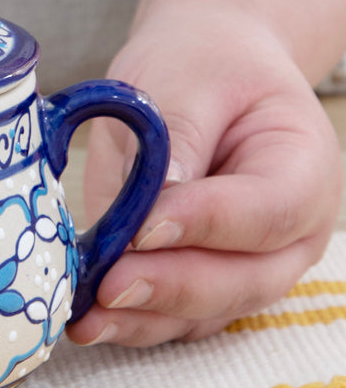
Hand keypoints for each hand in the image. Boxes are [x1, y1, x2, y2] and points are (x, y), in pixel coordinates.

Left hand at [68, 4, 342, 346]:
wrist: (204, 66)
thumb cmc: (204, 65)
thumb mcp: (189, 78)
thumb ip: (176, 138)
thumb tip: (149, 209)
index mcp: (303, 168)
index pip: (266, 211)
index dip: (206, 224)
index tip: (144, 227)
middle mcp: (286, 233)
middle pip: (241, 279)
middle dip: (170, 287)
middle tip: (109, 285)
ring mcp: (244, 264)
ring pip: (204, 312)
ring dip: (143, 320)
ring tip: (86, 318)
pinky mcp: (196, 279)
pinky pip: (170, 316)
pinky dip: (129, 322)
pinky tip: (84, 319)